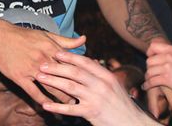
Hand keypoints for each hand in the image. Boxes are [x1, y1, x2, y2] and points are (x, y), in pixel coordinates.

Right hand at [0, 23, 85, 107]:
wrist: (1, 37)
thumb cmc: (25, 36)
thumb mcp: (47, 35)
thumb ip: (66, 41)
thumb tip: (84, 40)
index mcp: (52, 49)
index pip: (72, 65)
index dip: (82, 76)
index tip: (89, 84)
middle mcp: (44, 59)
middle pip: (64, 78)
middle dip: (75, 90)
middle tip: (83, 99)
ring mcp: (32, 69)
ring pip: (51, 87)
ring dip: (61, 98)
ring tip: (70, 106)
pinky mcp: (20, 77)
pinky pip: (34, 92)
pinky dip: (42, 101)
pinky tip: (49, 107)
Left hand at [36, 51, 158, 125]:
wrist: (132, 123)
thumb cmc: (121, 104)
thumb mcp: (114, 85)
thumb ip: (100, 74)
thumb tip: (90, 60)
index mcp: (106, 76)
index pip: (85, 62)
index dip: (70, 56)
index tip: (56, 52)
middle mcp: (101, 85)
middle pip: (74, 72)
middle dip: (56, 67)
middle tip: (42, 64)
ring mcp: (96, 98)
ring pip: (70, 87)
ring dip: (52, 81)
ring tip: (40, 78)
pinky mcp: (91, 113)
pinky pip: (70, 108)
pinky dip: (56, 106)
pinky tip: (45, 104)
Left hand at [144, 40, 171, 99]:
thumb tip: (160, 55)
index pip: (153, 46)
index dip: (150, 53)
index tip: (150, 58)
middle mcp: (169, 57)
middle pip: (149, 60)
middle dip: (149, 68)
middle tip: (152, 72)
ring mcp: (168, 68)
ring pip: (149, 71)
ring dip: (148, 77)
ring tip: (149, 80)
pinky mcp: (167, 79)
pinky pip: (151, 81)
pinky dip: (147, 85)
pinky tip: (146, 87)